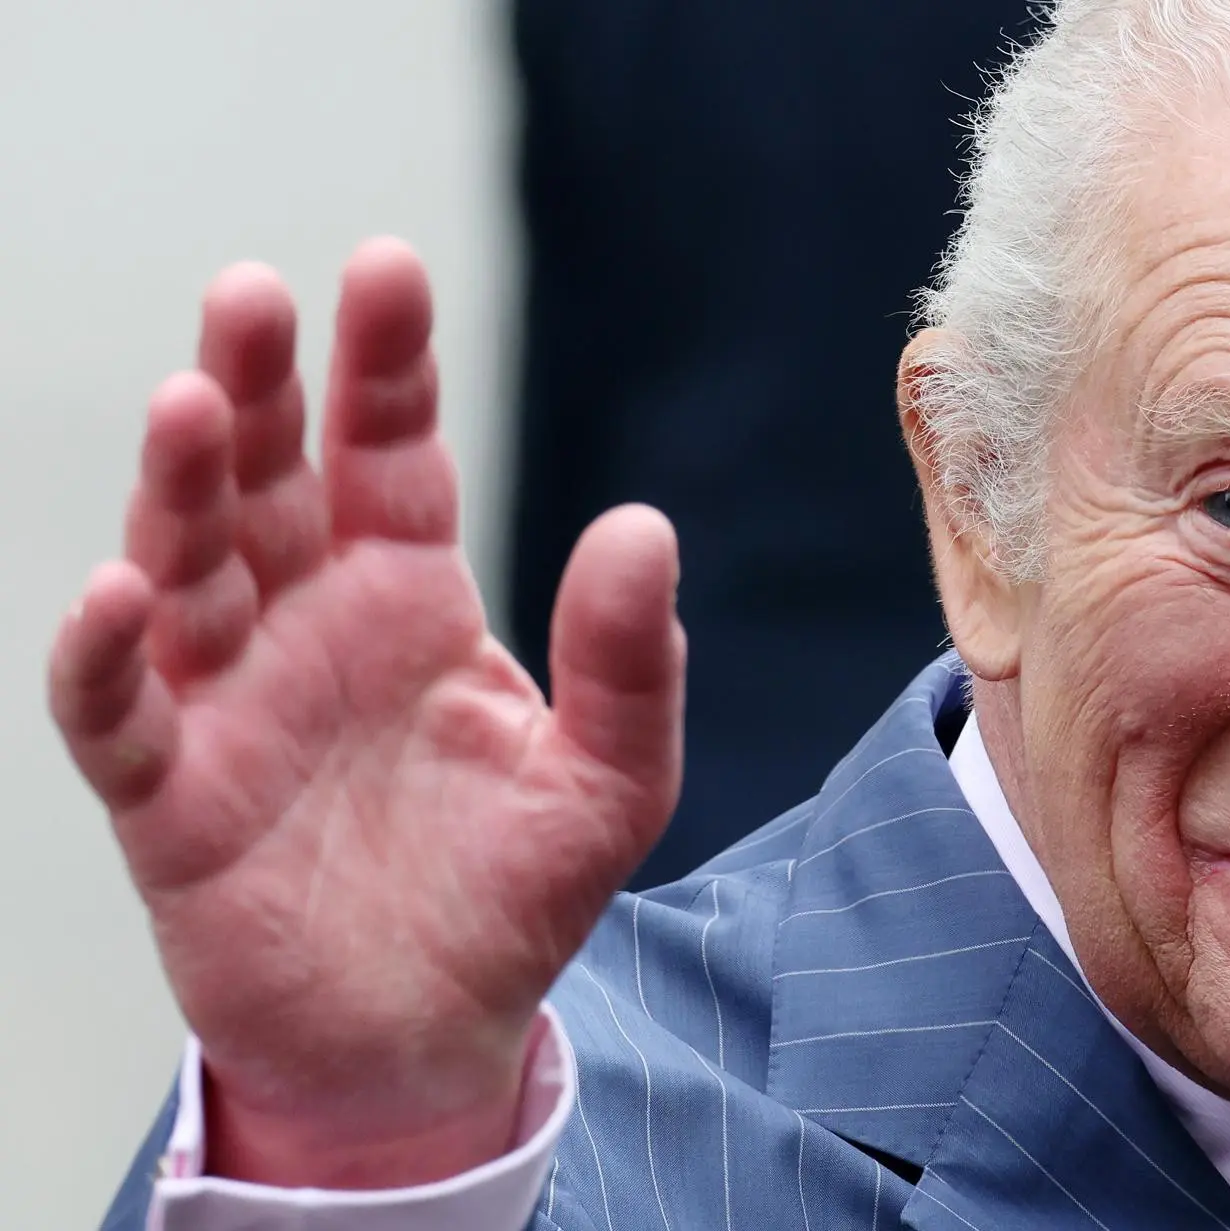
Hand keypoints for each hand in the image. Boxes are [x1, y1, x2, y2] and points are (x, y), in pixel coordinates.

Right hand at [47, 240, 684, 1187]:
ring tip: (196, 405)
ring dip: (183, 491)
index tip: (386, 269)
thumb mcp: (610, 780)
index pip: (391, 457)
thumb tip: (645, 525)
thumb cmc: (516, 897)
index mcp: (412, 600)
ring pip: (187, 571)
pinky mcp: (171, 802)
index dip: (385, 369)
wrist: (432, 1038)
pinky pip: (120, 716)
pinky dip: (108, 657)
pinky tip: (120, 594)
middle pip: (270, 485)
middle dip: (261, 391)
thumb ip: (630, 664)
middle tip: (253, 295)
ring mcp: (232, 706)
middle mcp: (310, 629)